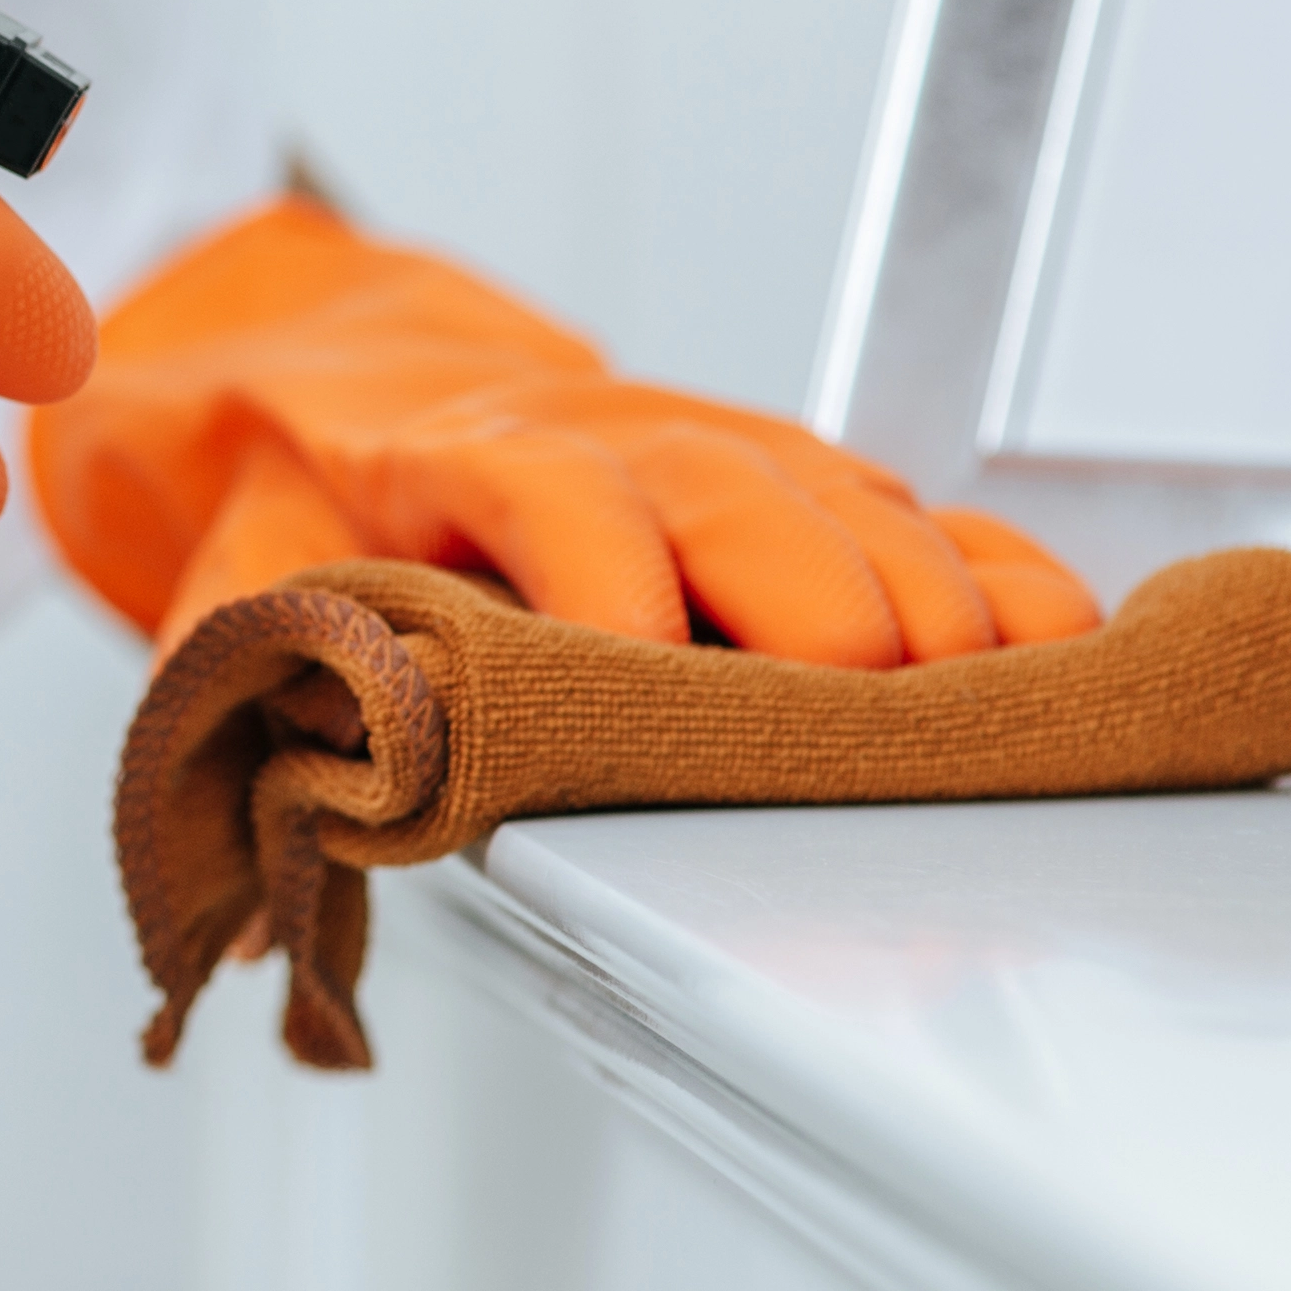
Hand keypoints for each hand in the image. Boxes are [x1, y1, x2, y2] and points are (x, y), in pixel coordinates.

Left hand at [27, 198, 1097, 663]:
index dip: (606, 577)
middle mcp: (607, 433)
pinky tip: (1060, 644)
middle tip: (857, 711)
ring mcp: (715, 446)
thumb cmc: (294, 499)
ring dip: (918, 602)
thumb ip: (247, 705)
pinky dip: (991, 573)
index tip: (643, 675)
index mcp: (453, 449)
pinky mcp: (793, 477)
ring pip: (842, 501)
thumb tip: (230, 914)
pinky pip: (915, 511)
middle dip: (803, 602)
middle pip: (734, 496)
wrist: (329, 375)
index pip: (548, 490)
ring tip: (980, 710)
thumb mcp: (237, 579)